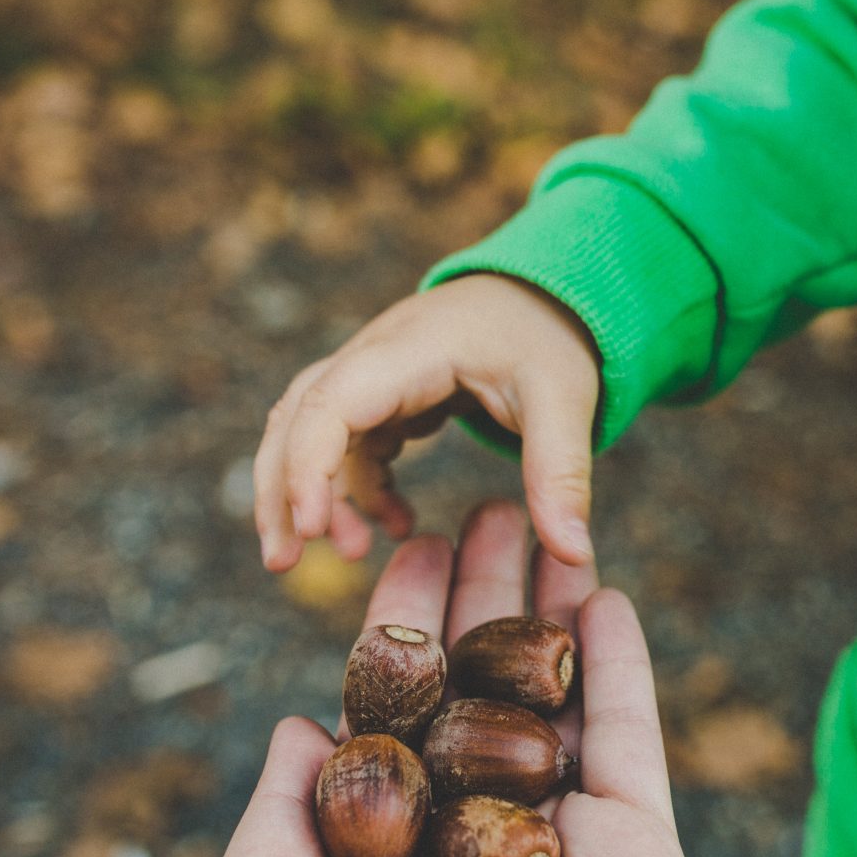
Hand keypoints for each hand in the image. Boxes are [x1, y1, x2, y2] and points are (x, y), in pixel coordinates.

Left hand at [192, 503, 688, 856]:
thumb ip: (274, 818)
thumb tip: (294, 726)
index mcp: (384, 856)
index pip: (398, 715)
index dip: (404, 626)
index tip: (415, 546)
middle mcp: (472, 846)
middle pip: (482, 694)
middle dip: (486, 600)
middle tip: (492, 506)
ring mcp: (558, 852)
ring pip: (558, 706)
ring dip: (556, 614)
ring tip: (553, 522)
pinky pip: (631, 749)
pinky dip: (624, 671)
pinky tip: (608, 595)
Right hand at [254, 274, 600, 571]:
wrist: (546, 293)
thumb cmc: (549, 338)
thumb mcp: (565, 400)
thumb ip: (562, 473)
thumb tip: (574, 554)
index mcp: (411, 349)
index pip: (331, 403)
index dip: (309, 465)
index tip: (313, 530)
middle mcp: (374, 354)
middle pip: (295, 418)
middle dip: (282, 491)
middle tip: (284, 563)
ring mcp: (372, 374)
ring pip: (308, 432)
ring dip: (311, 494)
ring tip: (346, 554)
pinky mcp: (383, 394)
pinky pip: (349, 444)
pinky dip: (359, 488)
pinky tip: (396, 525)